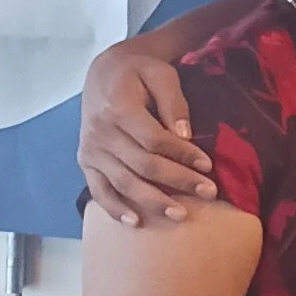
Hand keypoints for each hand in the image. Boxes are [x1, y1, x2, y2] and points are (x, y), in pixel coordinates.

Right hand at [78, 46, 216, 225]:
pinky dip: (115, 209)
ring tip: (181, 215)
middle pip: (143, 165)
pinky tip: (136, 222)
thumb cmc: (139, 72)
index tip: (208, 165)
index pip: (154, 140)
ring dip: (153, 202)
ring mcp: (91, 150)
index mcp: (118, 108)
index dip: (183, 155)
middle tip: (209, 193)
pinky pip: (99, 190)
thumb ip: (174, 102)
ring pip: (124, 182)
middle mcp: (100, 132)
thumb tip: (185, 135)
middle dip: (178, 181)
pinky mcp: (86, 162)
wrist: (105, 72)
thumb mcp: (160, 74)